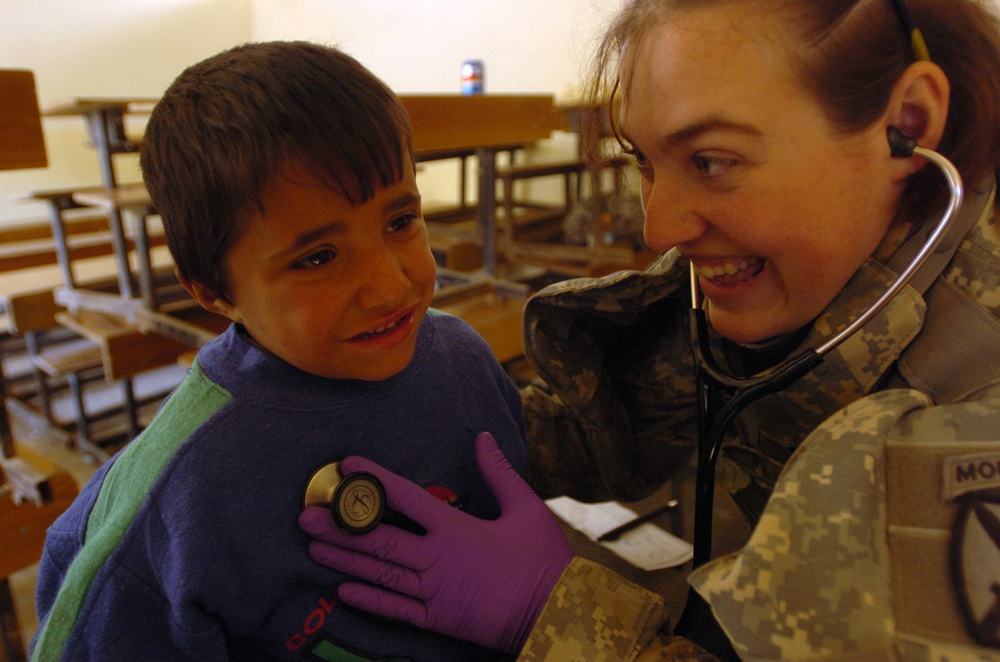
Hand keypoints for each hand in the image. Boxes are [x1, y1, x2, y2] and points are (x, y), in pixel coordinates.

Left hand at [298, 432, 574, 653]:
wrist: (556, 613)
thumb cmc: (543, 559)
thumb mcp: (525, 508)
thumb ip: (498, 472)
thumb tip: (481, 436)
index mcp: (457, 529)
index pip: (406, 498)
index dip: (374, 480)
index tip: (348, 466)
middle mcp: (438, 559)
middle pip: (380, 539)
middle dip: (341, 528)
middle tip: (306, 517)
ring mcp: (435, 592)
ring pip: (381, 574)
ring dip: (345, 561)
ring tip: (312, 549)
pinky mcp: (438, 620)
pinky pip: (396, 610)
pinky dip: (369, 601)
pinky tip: (342, 592)